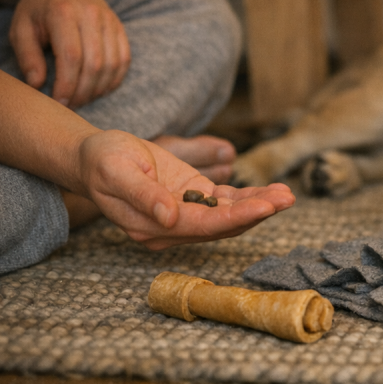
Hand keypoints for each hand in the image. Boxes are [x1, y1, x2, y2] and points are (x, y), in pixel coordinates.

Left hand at [3, 0, 130, 106]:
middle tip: (70, 104)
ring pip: (113, 63)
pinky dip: (114, 79)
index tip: (58, 101)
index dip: (67, 84)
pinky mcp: (120, 27)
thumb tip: (38, 85)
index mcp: (63, 12)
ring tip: (83, 98)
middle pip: (95, 63)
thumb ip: (27, 56)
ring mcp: (110, 20)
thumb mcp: (21, 28)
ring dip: (99, 88)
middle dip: (84, 91)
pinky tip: (99, 88)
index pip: (71, 56)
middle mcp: (91, 14)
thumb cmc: (37, 8)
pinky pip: (125, 59)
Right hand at [76, 130, 294, 249]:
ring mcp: (185, 214)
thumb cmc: (103, 162)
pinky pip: (226, 201)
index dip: (236, 217)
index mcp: (152, 227)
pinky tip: (273, 192)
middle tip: (288, 198)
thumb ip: (144, 196)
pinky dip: (250, 197)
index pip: (203, 225)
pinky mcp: (193, 198)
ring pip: (229, 215)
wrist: (94, 156)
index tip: (265, 208)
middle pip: (223, 225)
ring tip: (288, 194)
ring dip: (260, 206)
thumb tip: (169, 217)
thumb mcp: (117, 173)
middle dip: (258, 212)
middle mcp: (172, 227)